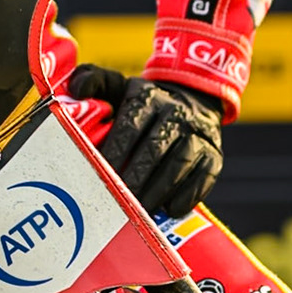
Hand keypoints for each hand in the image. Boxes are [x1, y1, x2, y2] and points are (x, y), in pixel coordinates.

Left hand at [67, 65, 223, 217]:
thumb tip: (77, 91)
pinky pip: (202, 178)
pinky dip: (185, 196)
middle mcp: (176, 112)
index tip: (99, 176)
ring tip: (139, 212)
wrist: (193, 99)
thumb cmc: (143, 103)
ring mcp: (198, 134)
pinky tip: (168, 209)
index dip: (115, 152)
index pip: (130, 126)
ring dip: (157, 191)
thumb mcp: (118, 85)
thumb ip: (91, 80)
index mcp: (147, 97)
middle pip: (154, 149)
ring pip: (178, 165)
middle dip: (134, 179)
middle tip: (117, 204)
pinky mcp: (214, 154)